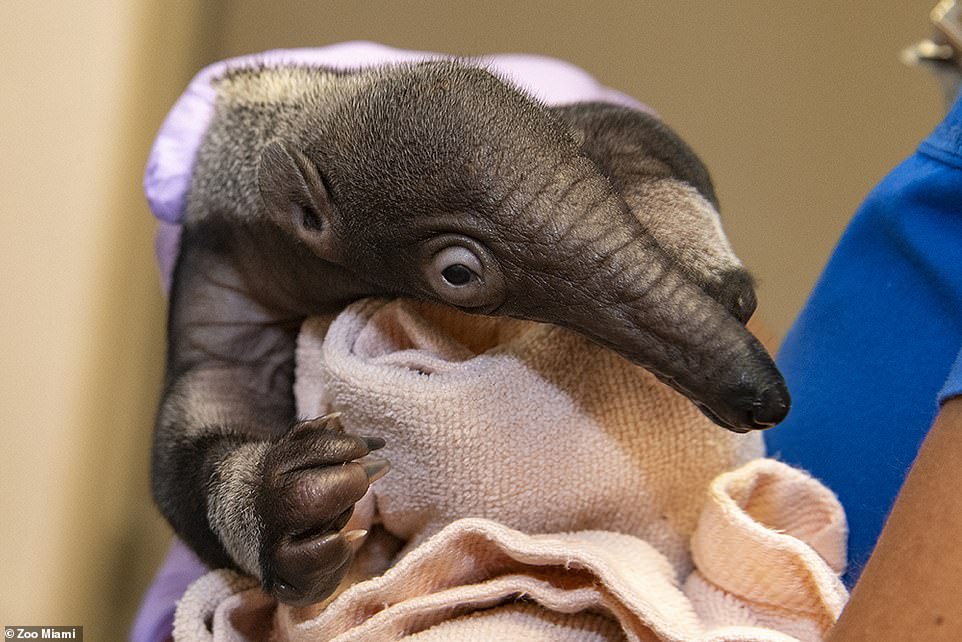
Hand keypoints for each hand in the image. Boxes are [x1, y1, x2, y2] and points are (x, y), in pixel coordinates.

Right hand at [257, 415, 388, 605]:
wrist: (239, 515)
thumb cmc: (284, 478)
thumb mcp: (295, 449)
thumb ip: (329, 439)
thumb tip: (369, 439)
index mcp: (271, 468)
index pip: (316, 450)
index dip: (350, 446)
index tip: (366, 448)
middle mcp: (270, 509)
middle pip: (315, 496)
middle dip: (349, 484)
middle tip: (360, 478)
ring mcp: (275, 549)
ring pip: (321, 543)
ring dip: (341, 522)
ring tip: (340, 512)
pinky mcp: (283, 581)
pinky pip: (322, 575)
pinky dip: (340, 555)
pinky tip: (340, 539)